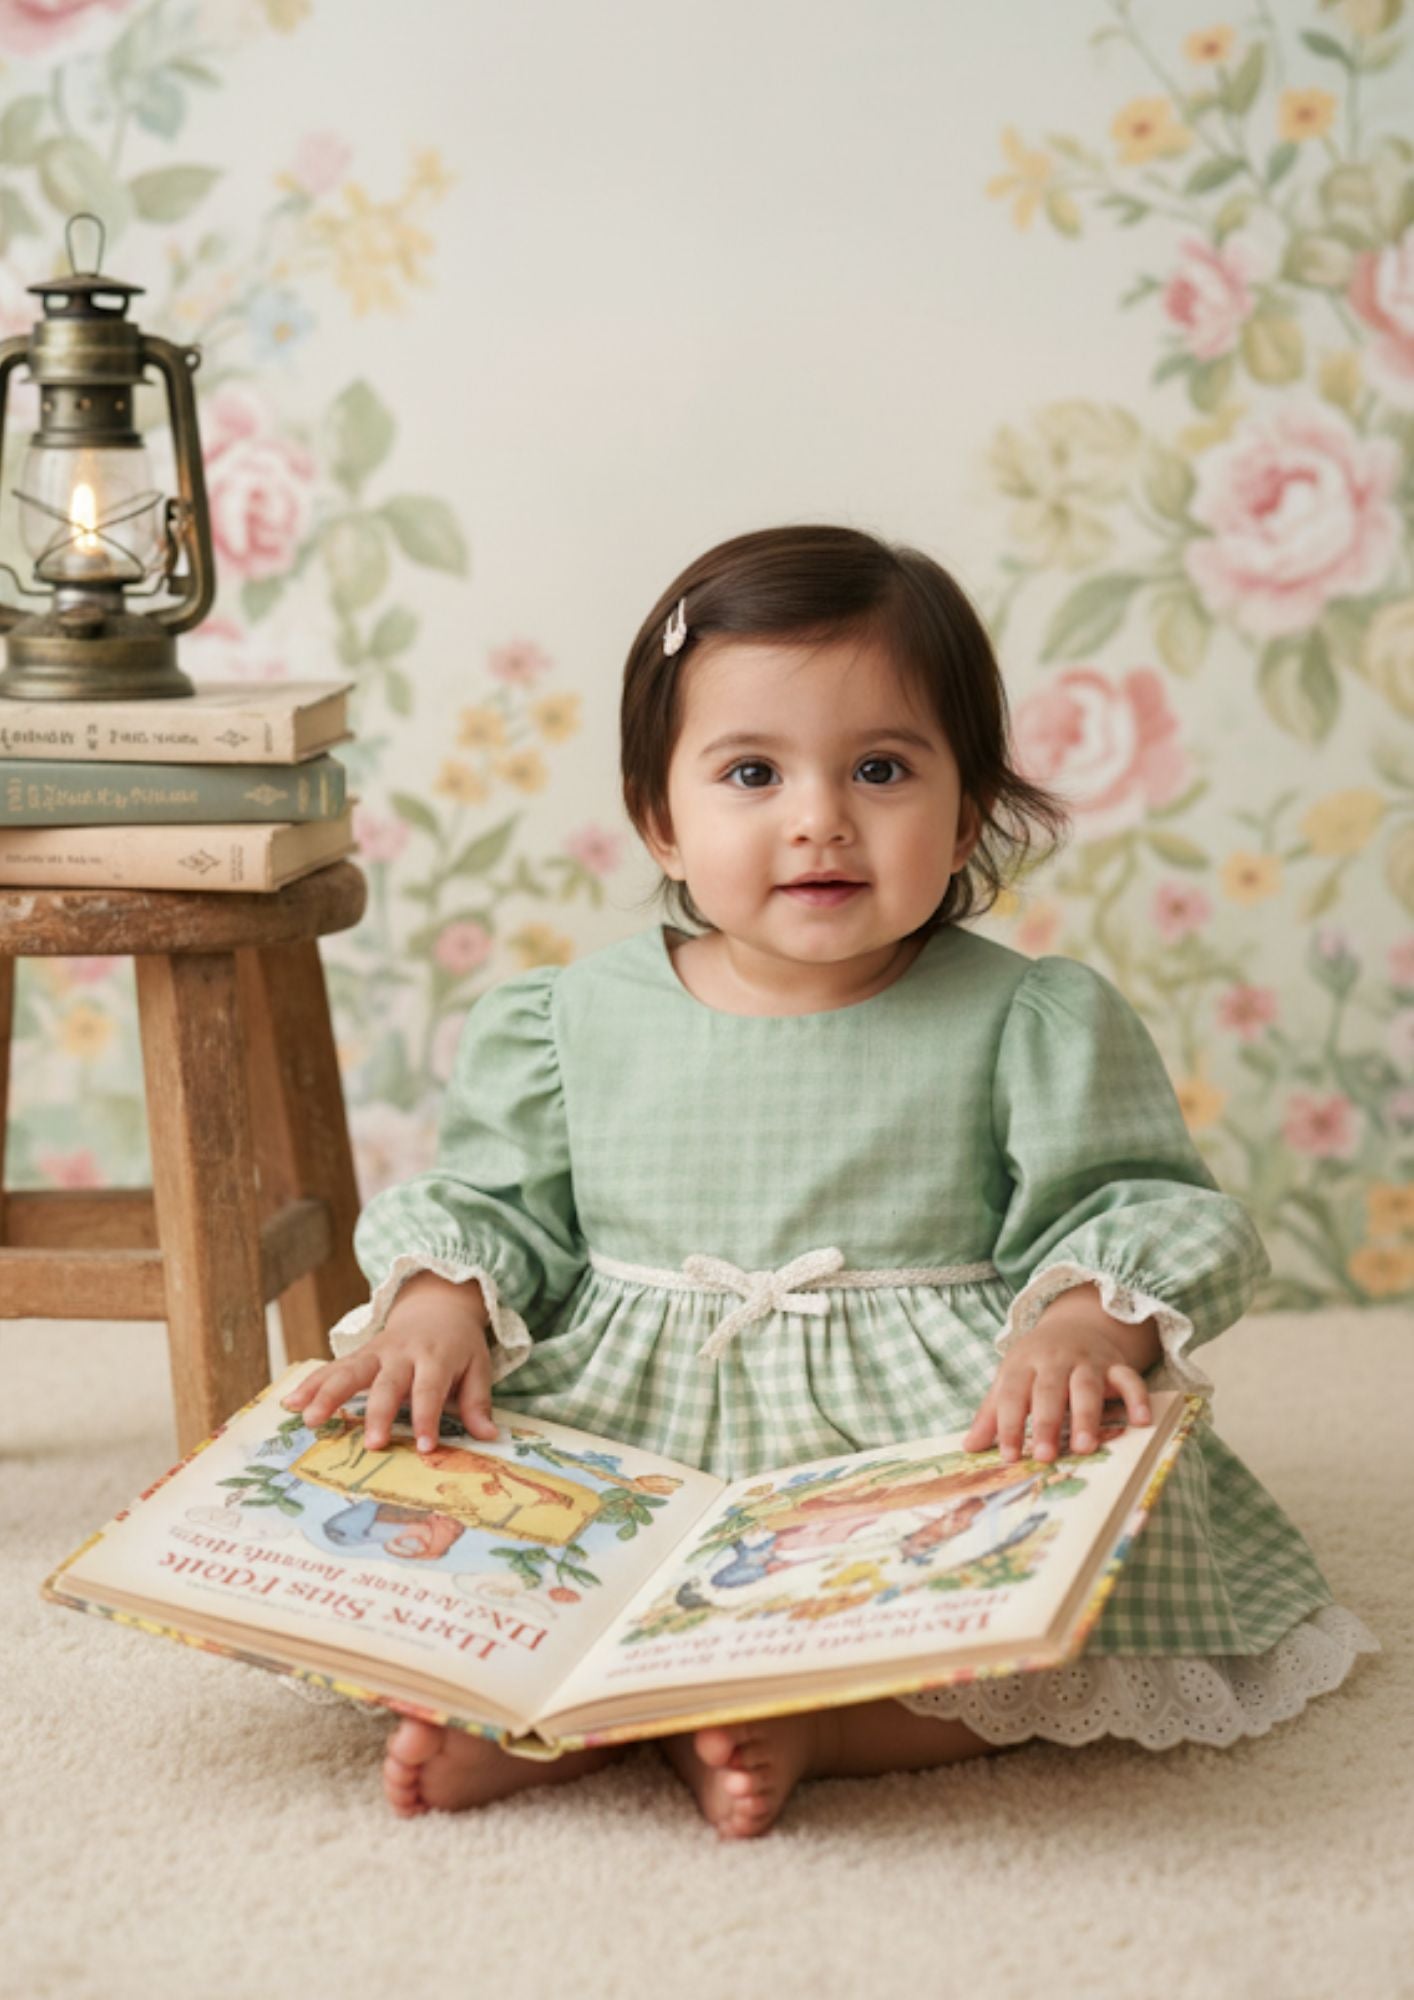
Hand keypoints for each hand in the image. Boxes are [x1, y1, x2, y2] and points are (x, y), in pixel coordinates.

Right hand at [281, 1271, 498, 1452]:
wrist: (438, 1304)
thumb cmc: (459, 1345)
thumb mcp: (478, 1367)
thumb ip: (478, 1402)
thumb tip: (491, 1436)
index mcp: (436, 1357)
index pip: (430, 1390)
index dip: (427, 1418)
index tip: (424, 1447)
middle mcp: (403, 1353)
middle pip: (388, 1383)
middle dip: (380, 1414)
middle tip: (373, 1444)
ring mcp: (376, 1352)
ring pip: (349, 1371)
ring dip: (328, 1394)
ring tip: (310, 1419)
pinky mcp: (359, 1354)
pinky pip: (332, 1367)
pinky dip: (310, 1383)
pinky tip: (289, 1402)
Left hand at [963, 1294, 1156, 1462]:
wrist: (1075, 1326)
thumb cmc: (1036, 1364)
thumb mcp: (1010, 1379)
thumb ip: (992, 1413)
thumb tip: (969, 1447)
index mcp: (1023, 1363)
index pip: (1013, 1395)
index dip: (1010, 1425)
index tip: (1008, 1456)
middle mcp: (1055, 1360)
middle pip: (1049, 1391)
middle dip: (1047, 1424)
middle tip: (1045, 1456)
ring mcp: (1088, 1361)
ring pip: (1087, 1387)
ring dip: (1085, 1416)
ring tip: (1083, 1447)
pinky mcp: (1116, 1365)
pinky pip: (1130, 1379)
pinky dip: (1138, 1398)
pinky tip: (1142, 1421)